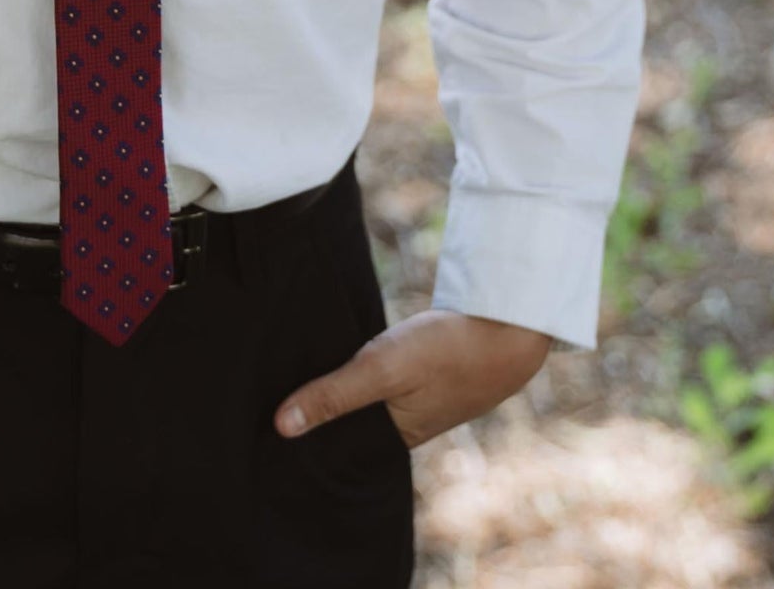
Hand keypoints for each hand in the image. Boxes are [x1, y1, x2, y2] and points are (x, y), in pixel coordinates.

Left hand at [274, 309, 553, 449]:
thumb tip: (280, 427)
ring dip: (340, 380)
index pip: (337, 447)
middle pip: (349, 421)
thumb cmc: (447, 351)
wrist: (509, 327)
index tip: (264, 417)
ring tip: (293, 363)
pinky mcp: (426, 375)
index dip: (305, 433)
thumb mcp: (381, 369)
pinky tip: (340, 346)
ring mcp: (418, 401)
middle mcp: (404, 427)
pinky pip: (383, 378)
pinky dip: (363, 366)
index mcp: (394, 440)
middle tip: (270, 384)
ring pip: (365, 396)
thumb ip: (333, 395)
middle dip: (317, 405)